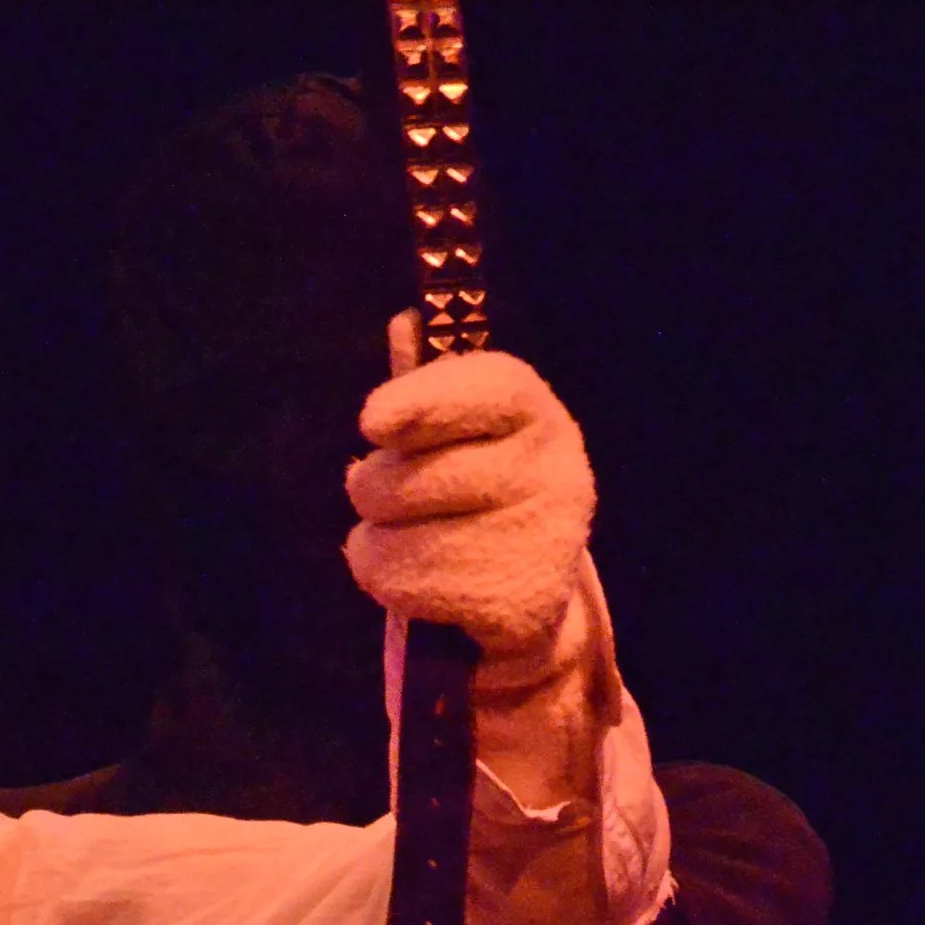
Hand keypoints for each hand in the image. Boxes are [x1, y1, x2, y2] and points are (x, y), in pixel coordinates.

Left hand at [343, 345, 596, 668]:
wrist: (527, 592)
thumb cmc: (478, 494)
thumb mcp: (463, 434)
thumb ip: (430, 387)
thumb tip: (404, 325)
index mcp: (537, 416)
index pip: (489, 388)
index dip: (423, 398)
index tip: (372, 420)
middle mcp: (552, 472)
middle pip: (411, 475)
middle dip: (374, 487)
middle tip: (392, 496)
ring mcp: (538, 539)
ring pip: (393, 534)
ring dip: (377, 537)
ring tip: (411, 537)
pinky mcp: (514, 600)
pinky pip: (398, 580)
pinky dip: (387, 580)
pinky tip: (421, 578)